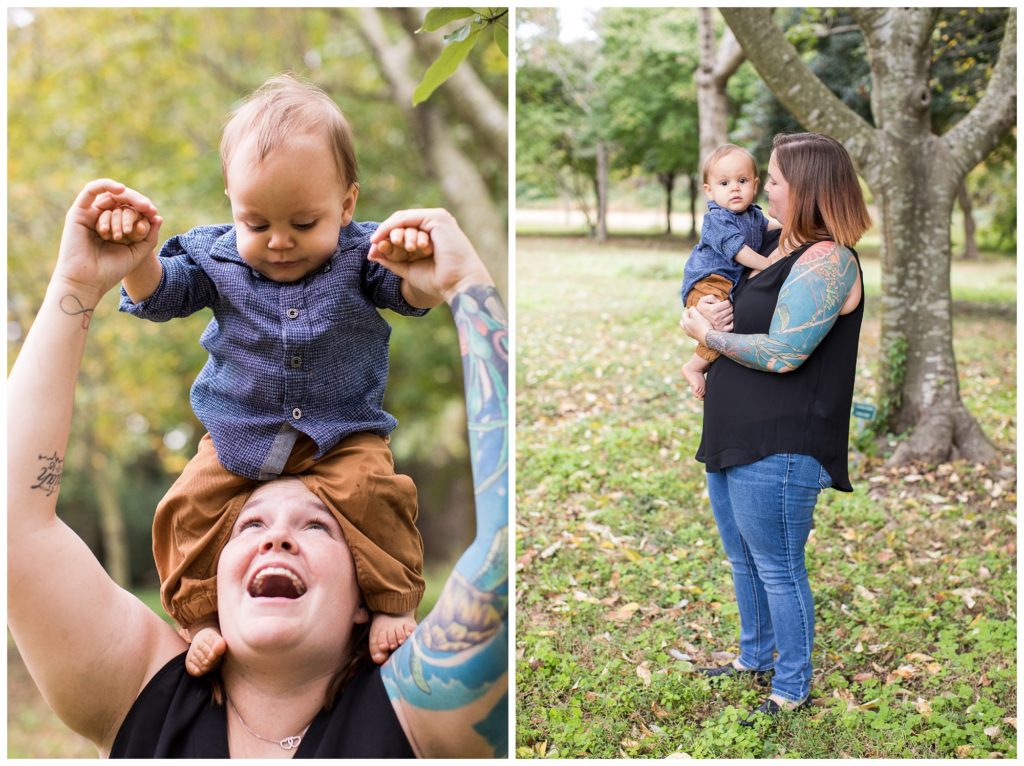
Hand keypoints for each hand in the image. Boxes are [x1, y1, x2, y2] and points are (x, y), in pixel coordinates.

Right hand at [56, 179, 161, 300]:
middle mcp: (102, 220)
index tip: (153, 214)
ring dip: (124, 205)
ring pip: (110, 198)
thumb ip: (149, 236)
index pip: (130, 210)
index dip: (143, 208)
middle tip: (148, 208)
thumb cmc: (111, 270)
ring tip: (134, 217)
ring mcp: (89, 215)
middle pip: (121, 201)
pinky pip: (91, 190)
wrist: (87, 282)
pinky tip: (121, 190)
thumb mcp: (137, 252)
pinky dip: (106, 185)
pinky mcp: (78, 213)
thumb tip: (158, 217)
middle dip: (137, 202)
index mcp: (115, 228)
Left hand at [368, 209, 492, 303]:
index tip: (372, 252)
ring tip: (383, 245)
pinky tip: (384, 237)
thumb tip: (372, 254)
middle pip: (403, 222)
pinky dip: (393, 226)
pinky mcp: (437, 218)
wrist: (458, 285)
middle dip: (386, 233)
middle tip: (373, 245)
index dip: (387, 238)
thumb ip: (392, 260)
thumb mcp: (409, 269)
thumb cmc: (439, 281)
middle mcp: (436, 225)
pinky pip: (408, 218)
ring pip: (404, 219)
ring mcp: (438, 219)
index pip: (405, 230)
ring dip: (390, 231)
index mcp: (433, 236)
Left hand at [679, 306, 712, 344]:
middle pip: (683, 321)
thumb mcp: (697, 315)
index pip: (684, 314)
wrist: (709, 338)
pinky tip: (699, 326)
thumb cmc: (703, 325)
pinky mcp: (695, 337)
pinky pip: (692, 330)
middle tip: (692, 314)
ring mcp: (690, 334)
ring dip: (690, 322)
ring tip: (696, 319)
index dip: (688, 310)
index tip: (694, 308)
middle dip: (687, 316)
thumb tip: (691, 308)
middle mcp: (685, 329)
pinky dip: (693, 327)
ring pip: (687, 326)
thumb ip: (693, 310)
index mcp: (685, 323)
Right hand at [696, 294, 732, 331]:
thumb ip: (712, 297)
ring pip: (732, 316)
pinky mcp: (721, 330)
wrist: (697, 321)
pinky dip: (732, 322)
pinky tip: (728, 320)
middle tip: (725, 308)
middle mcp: (717, 317)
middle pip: (730, 309)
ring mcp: (719, 324)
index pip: (728, 303)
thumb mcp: (703, 300)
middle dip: (729, 307)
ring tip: (725, 313)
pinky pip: (732, 326)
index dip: (727, 302)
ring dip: (730, 314)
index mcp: (713, 309)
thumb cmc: (701, 309)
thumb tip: (720, 301)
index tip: (724, 303)